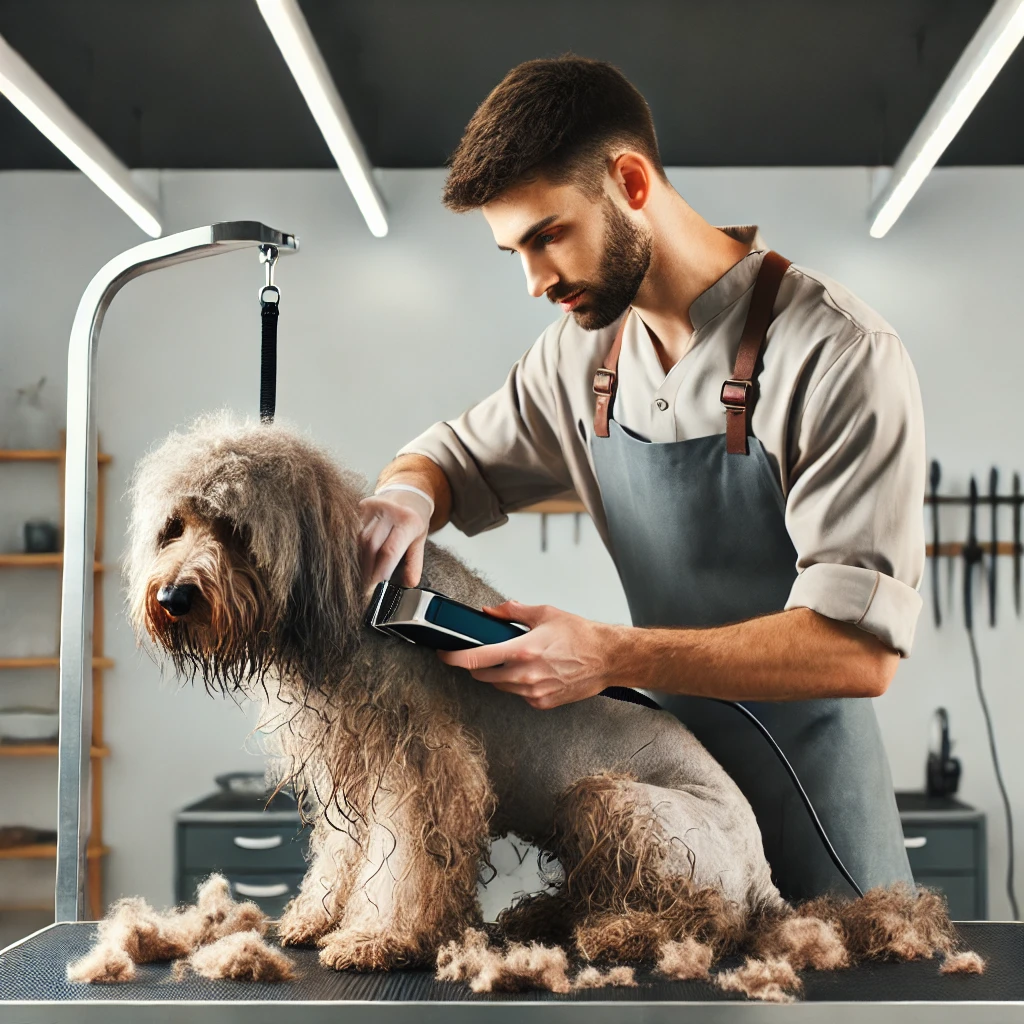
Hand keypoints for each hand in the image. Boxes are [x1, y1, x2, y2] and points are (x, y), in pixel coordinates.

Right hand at [359, 488, 431, 587]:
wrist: (409, 491)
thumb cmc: (414, 518)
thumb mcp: (420, 539)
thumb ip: (414, 562)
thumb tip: (409, 584)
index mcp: (408, 521)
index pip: (390, 550)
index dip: (380, 572)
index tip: (374, 589)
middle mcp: (389, 512)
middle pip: (370, 545)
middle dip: (365, 569)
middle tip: (363, 587)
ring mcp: (372, 507)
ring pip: (358, 538)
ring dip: (357, 559)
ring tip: (356, 575)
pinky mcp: (360, 506)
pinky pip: (352, 529)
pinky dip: (351, 546)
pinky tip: (351, 558)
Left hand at [438, 600, 622, 708]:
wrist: (607, 658)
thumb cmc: (581, 636)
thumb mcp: (545, 614)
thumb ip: (513, 612)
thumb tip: (491, 612)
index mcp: (523, 650)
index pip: (476, 658)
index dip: (453, 658)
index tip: (444, 655)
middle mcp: (525, 675)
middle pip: (483, 676)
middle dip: (478, 665)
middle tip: (485, 653)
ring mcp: (534, 692)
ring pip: (500, 687)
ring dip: (499, 675)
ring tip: (517, 660)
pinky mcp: (542, 703)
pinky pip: (518, 695)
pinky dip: (518, 684)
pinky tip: (533, 672)